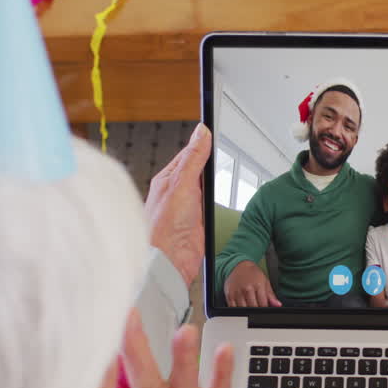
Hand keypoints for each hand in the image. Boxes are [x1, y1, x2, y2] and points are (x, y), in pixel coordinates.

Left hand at [146, 123, 211, 284]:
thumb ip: (193, 158)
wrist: (170, 260)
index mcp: (167, 179)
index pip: (187, 153)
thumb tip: (201, 132)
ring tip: (222, 165)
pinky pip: (209, 204)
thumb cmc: (165, 227)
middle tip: (221, 143)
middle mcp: (175, 191)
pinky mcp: (197, 222)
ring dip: (211, 180)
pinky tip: (219, 196)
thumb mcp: (182, 184)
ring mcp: (187, 207)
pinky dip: (215, 199)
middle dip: (208, 160)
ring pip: (204, 186)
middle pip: (197, 168)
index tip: (212, 128)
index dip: (200, 142)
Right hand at [224, 260, 282, 306]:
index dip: (265, 309)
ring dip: (247, 311)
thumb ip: (271, 295)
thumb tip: (278, 305)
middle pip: (254, 308)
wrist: (238, 266)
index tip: (265, 308)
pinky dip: (238, 310)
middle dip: (257, 310)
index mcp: (258, 285)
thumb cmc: (252, 274)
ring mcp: (237, 292)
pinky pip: (233, 308)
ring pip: (244, 309)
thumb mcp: (265, 282)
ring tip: (249, 305)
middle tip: (257, 307)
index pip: (263, 304)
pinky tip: (241, 305)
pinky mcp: (229, 295)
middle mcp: (247, 289)